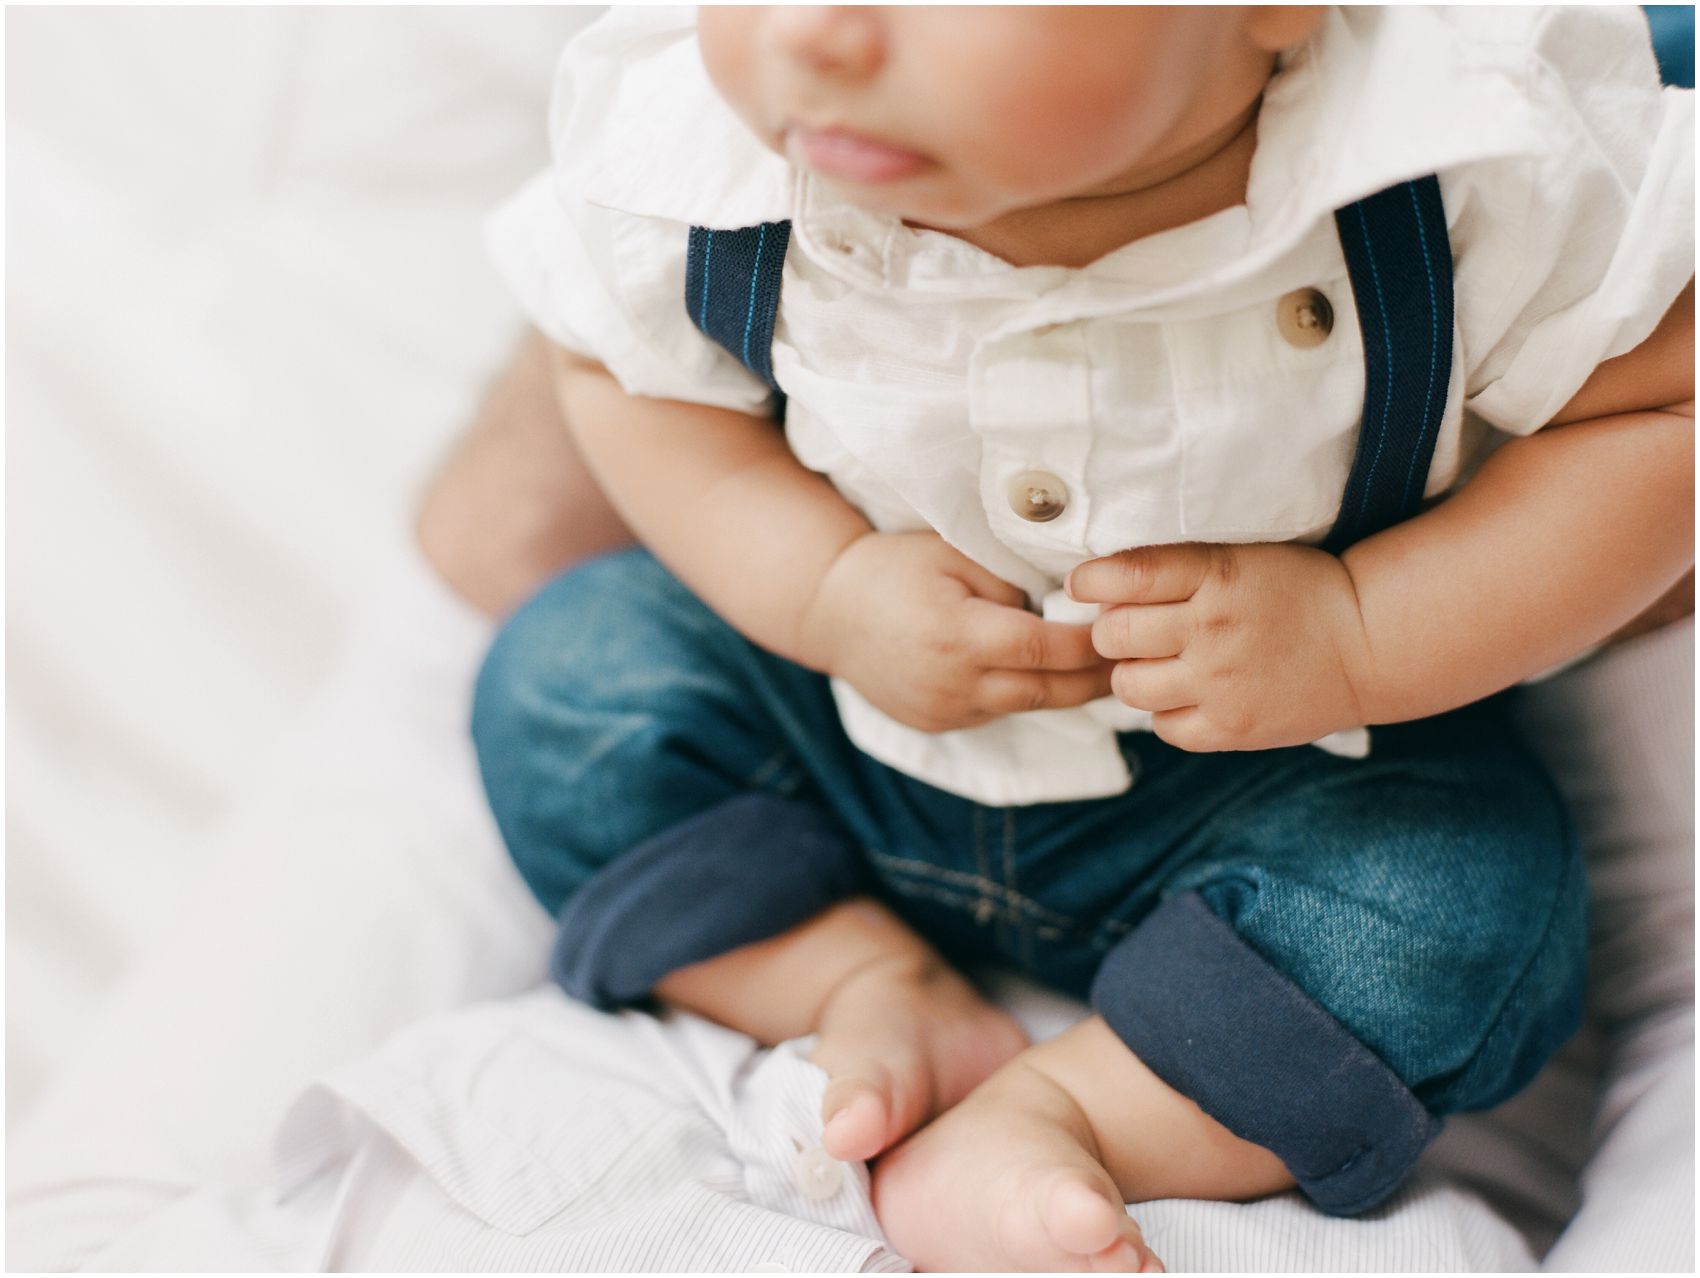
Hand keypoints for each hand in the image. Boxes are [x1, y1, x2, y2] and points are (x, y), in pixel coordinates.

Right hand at [800, 531, 1113, 732]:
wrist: (828, 609)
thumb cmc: (893, 567)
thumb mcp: (953, 552)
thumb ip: (1013, 579)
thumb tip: (1070, 603)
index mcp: (959, 637)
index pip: (1050, 650)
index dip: (1096, 644)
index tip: (1127, 625)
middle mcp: (954, 685)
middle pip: (1052, 691)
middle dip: (1099, 676)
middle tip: (1139, 655)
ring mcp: (945, 712)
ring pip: (1030, 706)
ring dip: (1070, 690)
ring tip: (1107, 666)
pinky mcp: (939, 724)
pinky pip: (998, 711)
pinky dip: (1026, 694)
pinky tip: (1048, 675)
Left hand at [1069, 542, 1373, 751]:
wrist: (1368, 644)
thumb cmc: (1297, 592)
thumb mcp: (1242, 557)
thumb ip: (1178, 568)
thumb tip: (1101, 587)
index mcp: (1217, 574)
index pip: (1128, 576)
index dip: (1091, 582)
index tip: (1083, 585)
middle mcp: (1213, 628)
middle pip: (1114, 635)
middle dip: (1111, 631)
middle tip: (1129, 630)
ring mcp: (1221, 682)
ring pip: (1128, 685)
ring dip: (1131, 674)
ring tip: (1158, 664)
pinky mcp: (1231, 727)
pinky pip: (1163, 726)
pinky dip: (1165, 712)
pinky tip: (1187, 694)